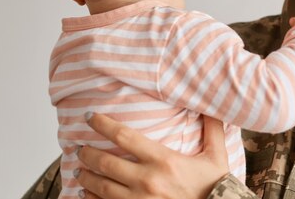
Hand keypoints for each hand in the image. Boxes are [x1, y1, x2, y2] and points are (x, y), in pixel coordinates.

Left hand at [75, 113, 228, 198]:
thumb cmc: (214, 187)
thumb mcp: (217, 155)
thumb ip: (212, 128)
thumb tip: (210, 104)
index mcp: (164, 160)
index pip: (124, 137)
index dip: (103, 124)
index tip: (90, 117)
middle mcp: (147, 180)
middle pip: (106, 163)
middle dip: (87, 152)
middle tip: (79, 147)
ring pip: (101, 187)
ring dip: (85, 176)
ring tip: (77, 168)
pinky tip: (84, 193)